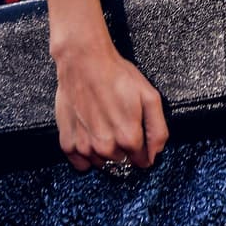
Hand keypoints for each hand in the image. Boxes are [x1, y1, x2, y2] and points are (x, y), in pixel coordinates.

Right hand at [53, 35, 169, 173]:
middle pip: (121, 161)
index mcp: (128, 137)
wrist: (84, 62)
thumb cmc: (116, 76)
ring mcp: (85, 147)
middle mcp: (106, 148)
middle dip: (123, 147)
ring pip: (102, 163)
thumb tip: (155, 154)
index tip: (137, 135)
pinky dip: (85, 153)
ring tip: (103, 124)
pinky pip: (81, 163)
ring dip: (104, 150)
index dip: (142, 149)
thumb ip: (157, 129)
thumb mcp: (149, 96)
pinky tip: (89, 132)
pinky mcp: (68, 144)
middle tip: (118, 122)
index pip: (142, 161)